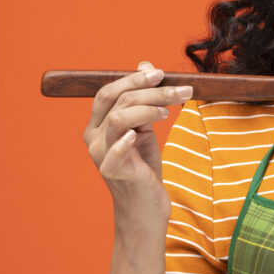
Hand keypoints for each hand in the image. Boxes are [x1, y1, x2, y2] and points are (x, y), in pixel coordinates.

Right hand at [82, 60, 192, 225]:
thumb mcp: (145, 129)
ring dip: (148, 108)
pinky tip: (137, 136)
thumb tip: (146, 65)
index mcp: (98, 125)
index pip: (109, 92)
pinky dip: (125, 140)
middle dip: (147, 88)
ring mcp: (100, 155)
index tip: (161, 73)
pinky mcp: (111, 172)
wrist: (146, 209)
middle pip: (115, 100)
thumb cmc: (145, 168)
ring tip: (168, 113)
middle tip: (179, 88)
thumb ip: (143, 101)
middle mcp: (94, 137)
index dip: (133, 78)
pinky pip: (114, 151)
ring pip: (118, 118)